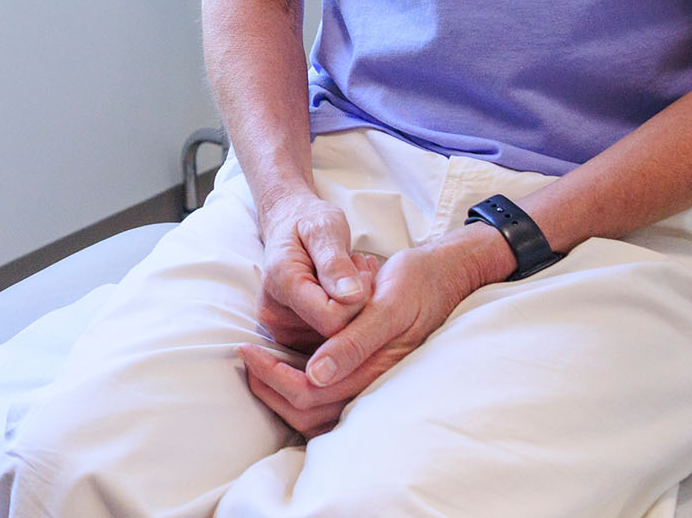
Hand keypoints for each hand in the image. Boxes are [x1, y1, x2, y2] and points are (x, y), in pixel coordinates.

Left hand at [236, 224, 510, 435]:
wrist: (443, 277)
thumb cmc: (414, 283)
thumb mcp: (385, 305)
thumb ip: (352, 343)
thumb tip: (315, 376)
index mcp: (377, 371)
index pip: (309, 393)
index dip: (272, 376)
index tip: (249, 349)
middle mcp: (375, 387)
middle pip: (308, 413)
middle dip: (270, 388)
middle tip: (247, 356)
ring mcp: (373, 385)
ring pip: (316, 414)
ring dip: (281, 394)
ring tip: (259, 366)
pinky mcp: (370, 377)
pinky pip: (329, 402)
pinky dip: (300, 390)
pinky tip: (284, 365)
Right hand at [254, 192, 373, 341]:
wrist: (287, 225)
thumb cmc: (307, 222)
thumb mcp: (325, 228)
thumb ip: (336, 262)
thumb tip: (352, 295)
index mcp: (281, 283)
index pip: (332, 319)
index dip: (358, 301)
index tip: (362, 271)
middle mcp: (273, 314)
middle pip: (333, 333)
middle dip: (356, 305)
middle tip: (359, 269)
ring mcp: (278, 328)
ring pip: (333, 340)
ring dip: (352, 311)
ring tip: (351, 278)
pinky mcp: (288, 335)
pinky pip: (327, 341)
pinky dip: (344, 319)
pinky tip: (345, 293)